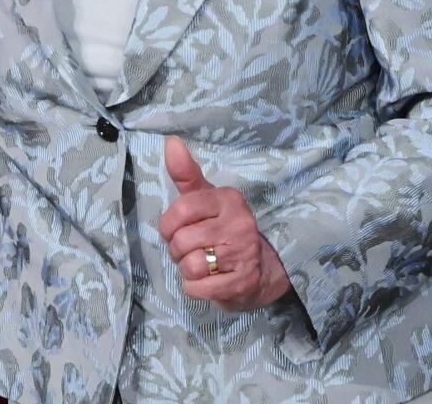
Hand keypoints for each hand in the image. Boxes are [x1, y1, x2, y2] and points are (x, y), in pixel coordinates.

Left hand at [157, 137, 292, 311]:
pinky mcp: (243, 283)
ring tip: (202, 265)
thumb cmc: (222, 229)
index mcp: (228, 200)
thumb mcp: (205, 199)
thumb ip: (186, 174)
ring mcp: (243, 254)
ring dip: (187, 270)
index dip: (169, 225)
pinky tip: (209, 281)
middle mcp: (239, 224)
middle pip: (181, 242)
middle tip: (193, 250)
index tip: (175, 229)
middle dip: (178, 251)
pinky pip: (198, 289)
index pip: (181, 209)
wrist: (262, 270)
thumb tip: (171, 143)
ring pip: (190, 266)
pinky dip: (195, 289)